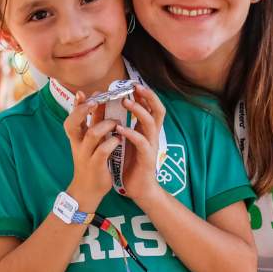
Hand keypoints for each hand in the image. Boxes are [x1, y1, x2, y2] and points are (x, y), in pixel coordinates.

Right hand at [63, 92, 119, 211]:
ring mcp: (86, 155)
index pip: (71, 117)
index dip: (75, 105)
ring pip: (92, 134)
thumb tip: (98, 104)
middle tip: (97, 101)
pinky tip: (119, 139)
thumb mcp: (89, 143)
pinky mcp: (96, 165)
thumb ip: (93, 125)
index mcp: (76, 138)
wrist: (87, 191)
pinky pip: (103, 150)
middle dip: (84, 110)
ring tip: (117, 122)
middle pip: (73, 123)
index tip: (82, 92)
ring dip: (106, 125)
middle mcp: (78, 144)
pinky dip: (112, 142)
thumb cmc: (91, 163)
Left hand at [114, 85, 167, 205]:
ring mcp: (151, 146)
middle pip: (158, 110)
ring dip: (138, 111)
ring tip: (125, 102)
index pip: (151, 106)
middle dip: (148, 96)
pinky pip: (142, 143)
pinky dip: (131, 134)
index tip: (133, 82)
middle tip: (135, 86)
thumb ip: (125, 125)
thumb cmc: (131, 164)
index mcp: (147, 130)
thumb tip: (114, 109)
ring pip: (151, 123)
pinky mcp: (147, 158)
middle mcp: (152, 135)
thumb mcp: (127, 140)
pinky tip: (119, 129)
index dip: (145, 93)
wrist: (138, 189)